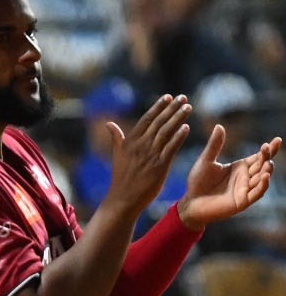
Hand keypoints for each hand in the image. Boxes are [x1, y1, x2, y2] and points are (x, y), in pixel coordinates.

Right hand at [103, 93, 191, 215]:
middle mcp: (140, 146)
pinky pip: (171, 148)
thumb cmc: (121, 178)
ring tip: (188, 107)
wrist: (124, 198)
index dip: (157, 107)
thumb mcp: (116, 155)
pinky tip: (186, 127)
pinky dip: (179, 137)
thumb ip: (116, 138)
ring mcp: (150, 155)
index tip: (168, 97)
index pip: (146, 120)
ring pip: (166, 132)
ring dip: (178, 118)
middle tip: (183, 97)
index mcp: (130, 142)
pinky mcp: (159, 166)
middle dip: (171, 109)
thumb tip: (108, 123)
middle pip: (158, 123)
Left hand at [176, 124, 279, 228]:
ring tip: (268, 163)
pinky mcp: (242, 201)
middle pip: (263, 166)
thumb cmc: (198, 182)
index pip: (259, 156)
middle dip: (267, 157)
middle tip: (268, 147)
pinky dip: (262, 186)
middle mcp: (246, 178)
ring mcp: (245, 190)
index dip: (269, 149)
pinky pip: (256, 194)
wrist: (190, 202)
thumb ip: (214, 145)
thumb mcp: (206, 161)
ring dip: (267, 171)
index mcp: (240, 167)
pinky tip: (265, 176)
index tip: (276, 140)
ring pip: (262, 179)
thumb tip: (219, 126)